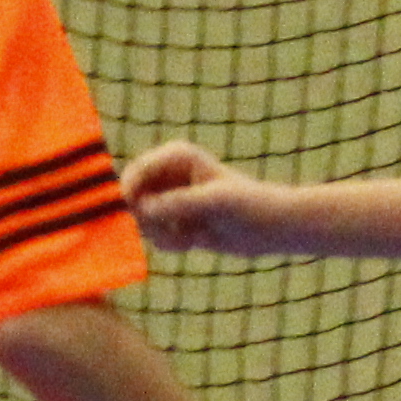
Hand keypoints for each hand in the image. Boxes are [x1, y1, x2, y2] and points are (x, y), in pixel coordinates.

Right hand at [122, 141, 271, 253]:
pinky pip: (155, 237)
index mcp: (176, 156)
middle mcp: (168, 175)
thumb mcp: (214, 202)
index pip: (136, 171)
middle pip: (131, 198)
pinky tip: (196, 241)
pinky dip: (172, 243)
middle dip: (148, 219)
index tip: (138, 214)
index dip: (129, 193)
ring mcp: (168, 199)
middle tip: (172, 230)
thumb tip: (142, 209)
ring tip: (193, 236)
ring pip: (142, 222)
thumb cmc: (248, 205)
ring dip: (163, 234)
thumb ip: (177, 203)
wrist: (270, 227)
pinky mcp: (173, 222)